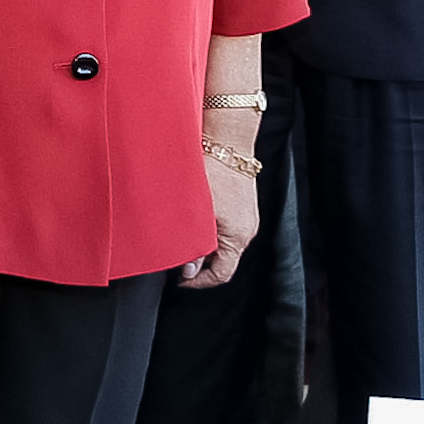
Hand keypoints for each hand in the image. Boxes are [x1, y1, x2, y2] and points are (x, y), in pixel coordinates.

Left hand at [182, 148, 259, 287]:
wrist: (228, 141)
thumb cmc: (213, 171)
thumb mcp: (198, 212)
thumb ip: (193, 244)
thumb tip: (189, 269)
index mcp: (238, 236)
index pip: (221, 274)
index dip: (199, 281)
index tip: (180, 278)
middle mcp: (247, 231)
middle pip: (223, 260)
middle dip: (199, 263)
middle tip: (177, 256)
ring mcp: (247, 219)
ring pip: (224, 244)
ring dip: (204, 245)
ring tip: (183, 236)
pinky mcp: (244, 208)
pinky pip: (227, 229)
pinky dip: (211, 232)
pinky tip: (195, 220)